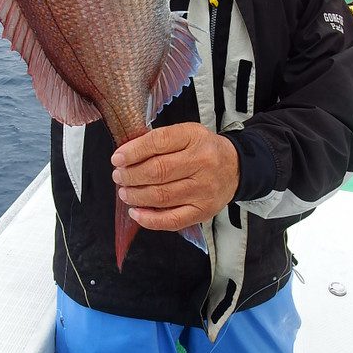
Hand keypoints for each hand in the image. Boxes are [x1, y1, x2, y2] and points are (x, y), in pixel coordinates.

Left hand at [111, 123, 239, 231]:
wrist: (235, 168)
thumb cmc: (203, 149)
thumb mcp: (186, 133)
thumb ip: (160, 141)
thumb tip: (126, 155)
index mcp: (194, 137)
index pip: (159, 142)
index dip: (133, 151)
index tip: (117, 158)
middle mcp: (202, 163)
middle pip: (158, 171)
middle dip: (131, 175)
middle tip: (119, 176)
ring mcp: (203, 189)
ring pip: (161, 196)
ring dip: (136, 195)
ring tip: (125, 192)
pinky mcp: (203, 211)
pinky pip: (172, 219)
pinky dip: (149, 219)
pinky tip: (136, 212)